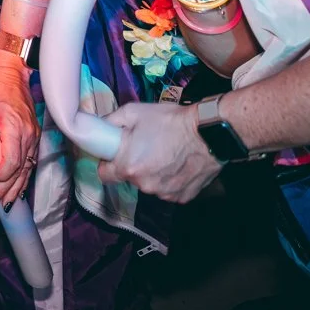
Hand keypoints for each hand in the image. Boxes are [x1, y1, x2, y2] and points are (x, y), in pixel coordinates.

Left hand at [0, 51, 37, 206]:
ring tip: (8, 203)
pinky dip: (24, 176)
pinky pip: (31, 160)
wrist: (12, 72)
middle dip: (7, 188)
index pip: (11, 160)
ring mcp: (33, 134)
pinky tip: (19, 188)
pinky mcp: (34, 135)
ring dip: (17, 187)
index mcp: (13, 125)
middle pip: (20, 169)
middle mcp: (27, 133)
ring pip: (28, 168)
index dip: (0, 175)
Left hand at [97, 101, 221, 201]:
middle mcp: (144, 185)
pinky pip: (168, 189)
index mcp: (128, 167)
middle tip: (144, 147)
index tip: (114, 154)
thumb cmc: (170, 121)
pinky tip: (178, 163)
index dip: (107, 163)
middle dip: (132, 164)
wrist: (208, 133)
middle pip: (129, 178)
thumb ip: (111, 122)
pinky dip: (170, 179)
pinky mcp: (182, 197)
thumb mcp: (133, 112)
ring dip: (152, 173)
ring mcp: (164, 194)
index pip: (104, 175)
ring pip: (149, 184)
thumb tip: (101, 128)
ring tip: (165, 153)